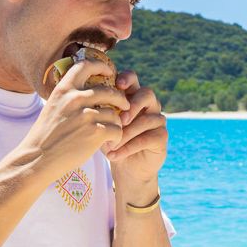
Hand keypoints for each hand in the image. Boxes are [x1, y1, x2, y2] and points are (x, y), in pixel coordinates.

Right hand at [19, 56, 128, 183]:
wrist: (37, 159)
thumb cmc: (45, 136)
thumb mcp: (53, 107)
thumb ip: (70, 98)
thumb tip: (91, 91)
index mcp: (64, 90)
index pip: (86, 66)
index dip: (102, 66)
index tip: (110, 72)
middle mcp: (75, 98)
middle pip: (110, 91)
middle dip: (121, 99)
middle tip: (125, 106)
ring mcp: (86, 115)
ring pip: (115, 113)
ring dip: (118, 123)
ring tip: (112, 132)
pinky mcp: (95, 132)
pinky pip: (117, 129)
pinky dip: (117, 137)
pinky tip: (110, 143)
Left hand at [105, 70, 167, 184]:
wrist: (125, 168)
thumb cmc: (110, 141)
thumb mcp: (101, 125)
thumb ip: (98, 113)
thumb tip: (85, 107)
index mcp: (132, 95)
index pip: (132, 79)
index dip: (127, 78)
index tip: (117, 85)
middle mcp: (148, 105)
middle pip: (147, 94)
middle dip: (133, 105)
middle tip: (120, 119)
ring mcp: (157, 120)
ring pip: (147, 119)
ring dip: (127, 133)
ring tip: (110, 145)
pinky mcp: (161, 137)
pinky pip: (148, 138)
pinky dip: (129, 147)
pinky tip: (114, 155)